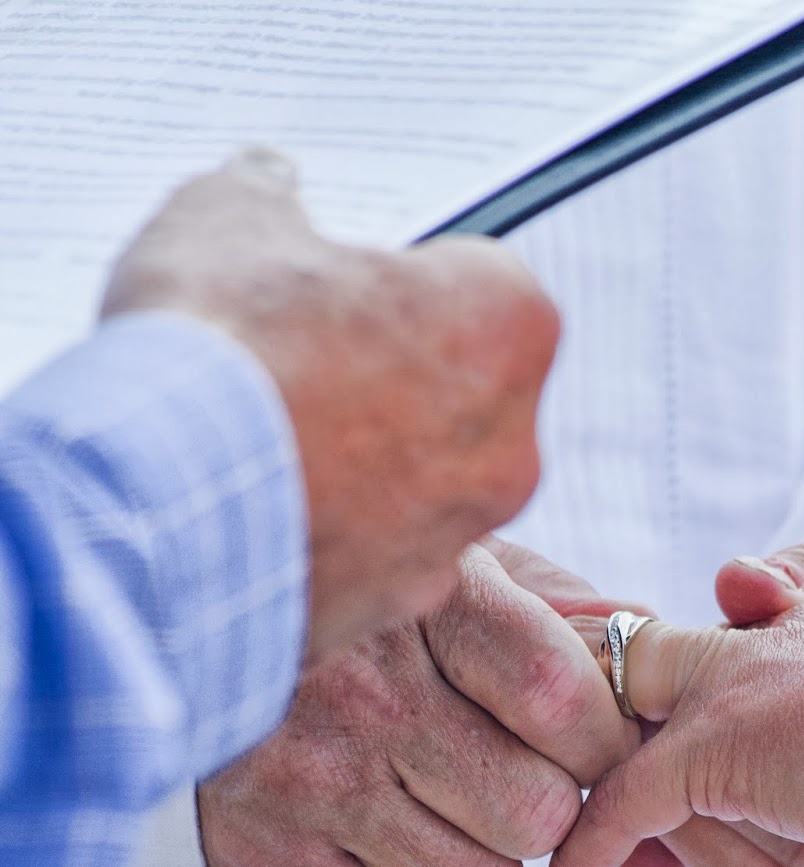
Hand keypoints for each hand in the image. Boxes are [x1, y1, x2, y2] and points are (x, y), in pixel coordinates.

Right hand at [101, 149, 559, 659]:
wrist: (155, 509)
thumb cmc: (214, 350)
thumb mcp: (226, 218)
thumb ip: (268, 195)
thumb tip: (270, 184)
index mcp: (506, 327)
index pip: (478, 283)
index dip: (402, 283)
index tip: (343, 291)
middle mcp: (509, 446)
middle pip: (460, 393)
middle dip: (393, 378)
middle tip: (299, 365)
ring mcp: (458, 539)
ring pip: (421, 484)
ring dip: (365, 463)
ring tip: (268, 444)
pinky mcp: (396, 606)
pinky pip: (376, 557)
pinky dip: (333, 537)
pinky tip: (262, 513)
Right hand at [198, 540, 636, 866]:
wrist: (178, 657)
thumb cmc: (359, 624)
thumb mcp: (451, 572)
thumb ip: (555, 608)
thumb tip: (649, 650)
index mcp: (423, 599)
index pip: (562, 699)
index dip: (602, 745)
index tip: (589, 749)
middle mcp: (363, 690)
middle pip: (537, 815)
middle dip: (544, 813)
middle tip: (504, 783)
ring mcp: (308, 781)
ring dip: (481, 866)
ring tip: (435, 812)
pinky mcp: (266, 862)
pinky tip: (382, 851)